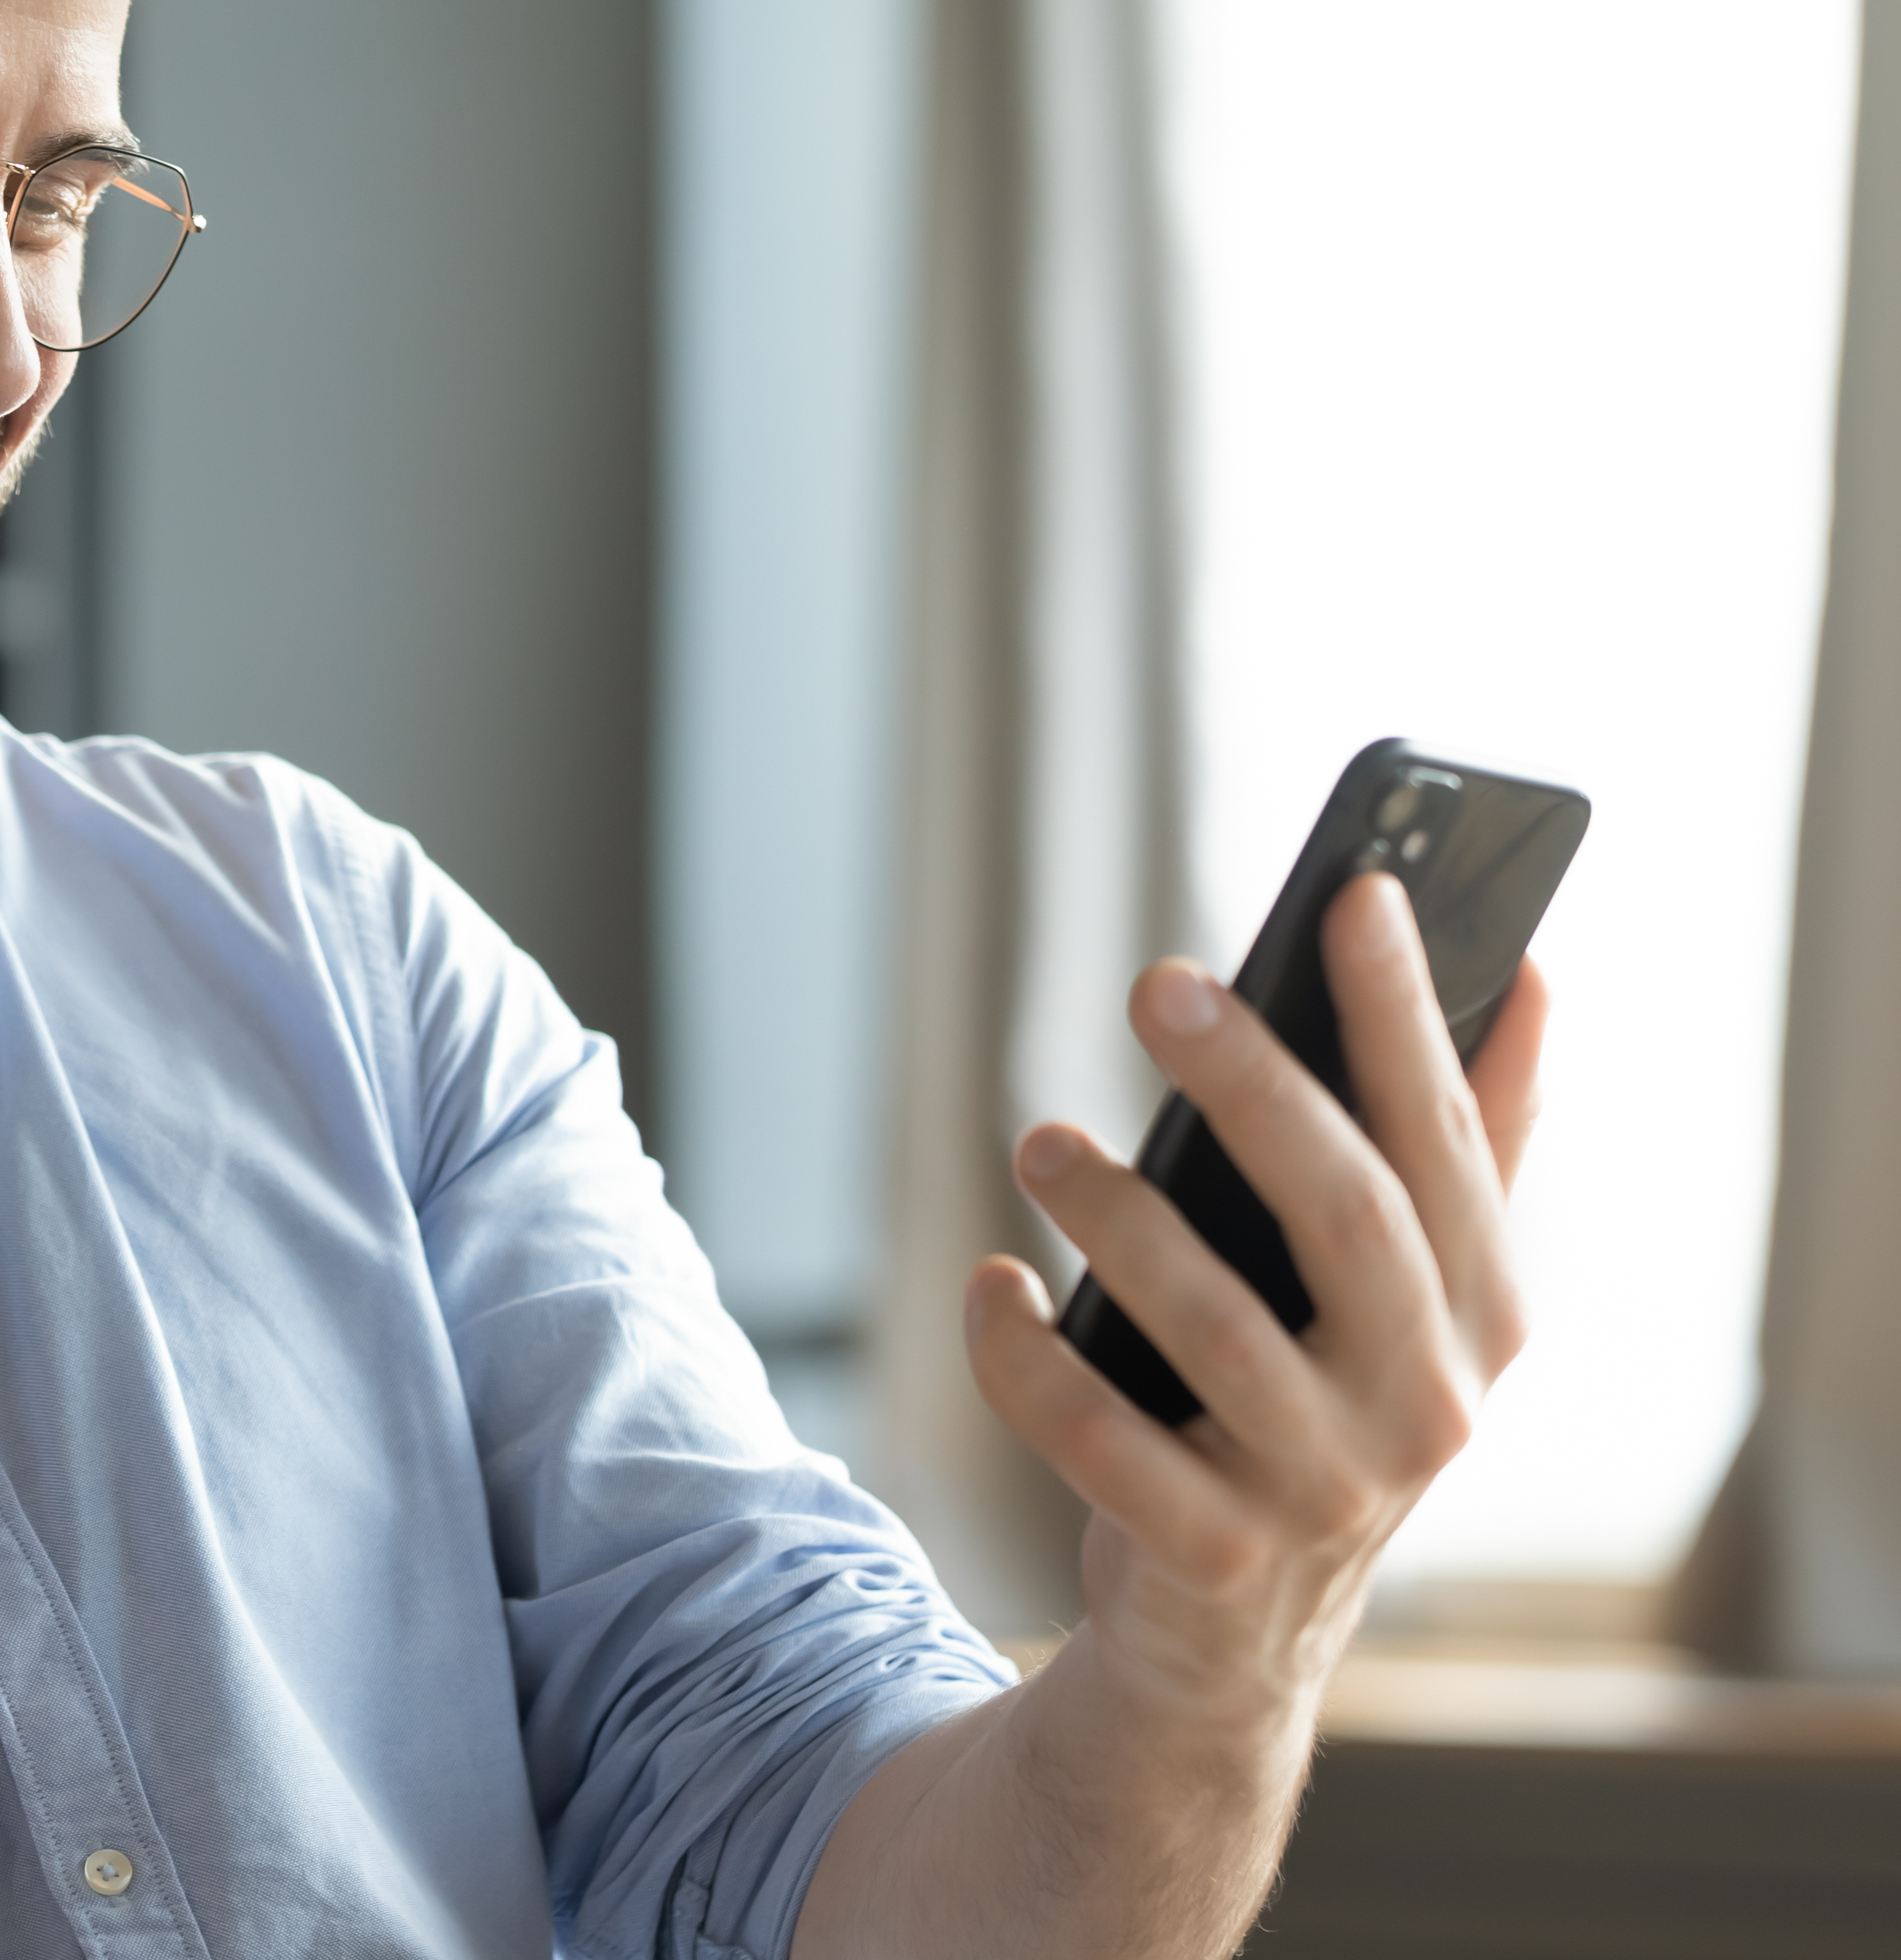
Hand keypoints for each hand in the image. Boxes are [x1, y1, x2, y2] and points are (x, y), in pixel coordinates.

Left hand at [969, 871, 1550, 1735]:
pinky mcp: (1211, 1557)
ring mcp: (1323, 1490)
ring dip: (1117, 1218)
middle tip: (1159, 982)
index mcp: (1484, 1316)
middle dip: (1255, 1087)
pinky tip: (989, 1284)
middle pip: (1347, 1215)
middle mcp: (1426, 1404)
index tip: (1356, 890)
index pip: (1447, 1139)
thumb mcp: (1412, 1295)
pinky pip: (1097, 1440)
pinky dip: (1027, 1356)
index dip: (1407, 1012)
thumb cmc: (1321, 1406)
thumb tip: (1537, 982)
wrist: (1236, 1635)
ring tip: (1041, 1142)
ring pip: (1212, 1328)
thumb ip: (1473, 1147)